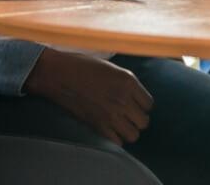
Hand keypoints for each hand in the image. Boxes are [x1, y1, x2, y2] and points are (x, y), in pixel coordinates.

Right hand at [24, 49, 153, 145]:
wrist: (60, 75)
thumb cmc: (84, 67)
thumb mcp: (113, 68)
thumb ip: (127, 83)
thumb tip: (136, 96)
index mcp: (128, 81)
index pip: (149, 104)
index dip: (142, 105)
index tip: (134, 105)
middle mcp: (123, 99)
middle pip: (144, 122)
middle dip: (137, 119)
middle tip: (128, 116)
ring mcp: (111, 114)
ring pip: (134, 135)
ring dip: (129, 131)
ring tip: (121, 124)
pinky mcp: (98, 125)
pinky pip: (117, 142)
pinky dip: (116, 139)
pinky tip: (110, 130)